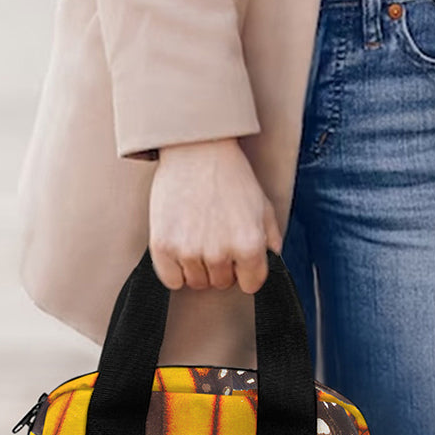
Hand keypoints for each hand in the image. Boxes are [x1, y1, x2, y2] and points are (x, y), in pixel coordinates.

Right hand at [148, 137, 282, 294]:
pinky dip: (175, 270)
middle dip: (222, 266)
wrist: (197, 149)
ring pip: (197, 282)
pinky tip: (181, 247)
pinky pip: (171, 280)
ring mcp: (189, 251)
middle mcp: (219, 253)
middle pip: (222, 283)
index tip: (240, 259)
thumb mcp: (263, 207)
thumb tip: (271, 262)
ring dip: (199, 266)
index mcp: (249, 245)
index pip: (251, 284)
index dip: (247, 271)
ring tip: (198, 236)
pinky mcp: (163, 246)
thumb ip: (271, 240)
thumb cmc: (230, 175)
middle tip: (216, 237)